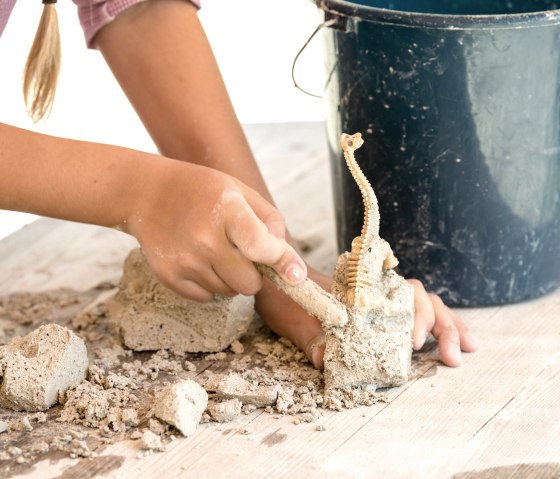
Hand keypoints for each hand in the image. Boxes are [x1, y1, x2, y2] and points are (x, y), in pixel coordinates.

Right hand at [126, 160, 306, 300]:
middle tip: (242, 254)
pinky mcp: (169, 276)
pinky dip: (209, 284)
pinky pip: (206, 297)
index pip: (262, 247)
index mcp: (227, 210)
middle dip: (254, 274)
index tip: (295, 276)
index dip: (282, 263)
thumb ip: (270, 221)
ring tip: (214, 250)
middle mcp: (205, 239)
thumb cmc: (201, 191)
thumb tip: (288, 260)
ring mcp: (185, 260)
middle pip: (249, 283)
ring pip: (229, 292)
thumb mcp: (239, 190)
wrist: (146, 194)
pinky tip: (198, 259)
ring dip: (230, 278)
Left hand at [259, 267, 475, 368]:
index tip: (413, 342)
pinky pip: (412, 316)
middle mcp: (374, 292)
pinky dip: (435, 328)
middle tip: (451, 356)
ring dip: (447, 325)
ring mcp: (378, 302)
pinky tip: (447, 343)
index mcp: (358, 290)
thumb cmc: (284, 294)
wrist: (276, 279)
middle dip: (441, 325)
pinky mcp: (375, 314)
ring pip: (423, 305)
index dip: (413, 315)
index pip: (399, 292)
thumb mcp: (290, 314)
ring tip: (466, 350)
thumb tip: (325, 360)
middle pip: (419, 298)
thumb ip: (307, 333)